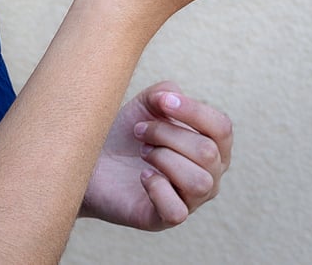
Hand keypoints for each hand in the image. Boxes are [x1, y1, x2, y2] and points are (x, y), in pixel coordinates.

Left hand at [80, 81, 232, 229]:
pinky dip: (157, 188)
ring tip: (142, 152)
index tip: (162, 102)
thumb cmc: (124, 134)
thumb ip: (165, 93)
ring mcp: (189, 201)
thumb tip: (171, 97)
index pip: (222, 128)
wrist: (89, 159)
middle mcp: (208, 176)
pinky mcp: (163, 219)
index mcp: (210, 146)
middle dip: (166, 134)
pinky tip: (142, 176)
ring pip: (199, 181)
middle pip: (207, 152)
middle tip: (139, 132)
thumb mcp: (145, 105)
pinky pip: (177, 211)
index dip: (194, 111)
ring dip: (163, 158)